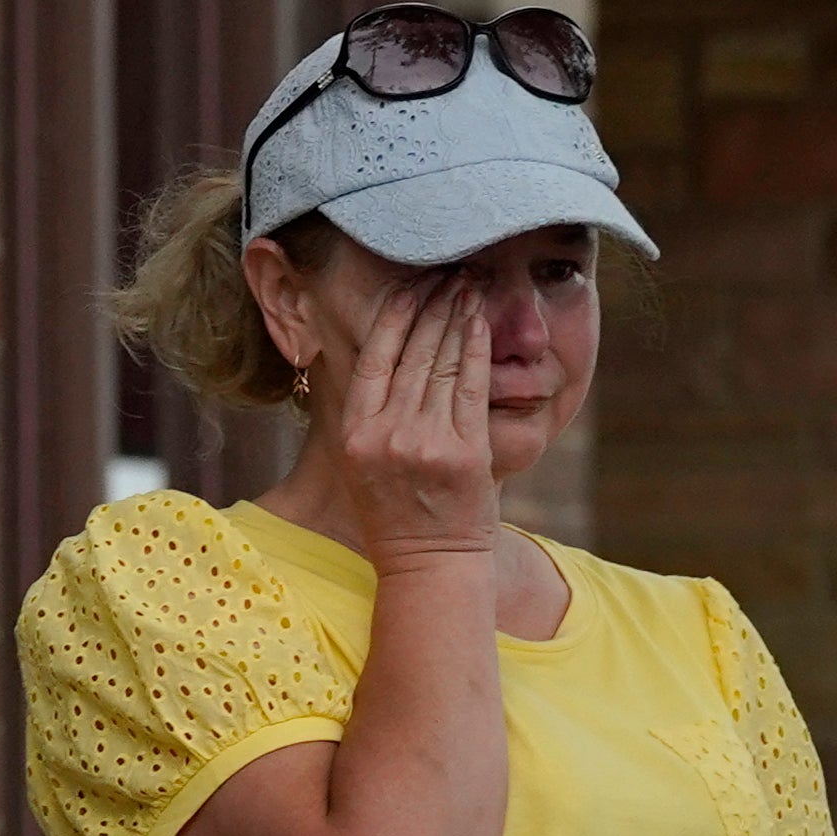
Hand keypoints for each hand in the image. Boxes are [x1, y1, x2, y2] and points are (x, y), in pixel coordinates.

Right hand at [338, 278, 498, 569]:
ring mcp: (425, 442)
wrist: (430, 566)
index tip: (410, 283)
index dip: (394, 313)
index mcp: (355, 431)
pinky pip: (470, 388)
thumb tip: (374, 358)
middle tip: (450, 269)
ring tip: (469, 284)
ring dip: (457, 316)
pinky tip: (481, 322)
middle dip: (432, 303)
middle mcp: (385, 432)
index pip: (373, 355)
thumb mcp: (362, 462)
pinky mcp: (464, 453)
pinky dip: (476, 350)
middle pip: (410, 351)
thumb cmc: (398, 514)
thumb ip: (367, 413)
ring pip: (440, 363)